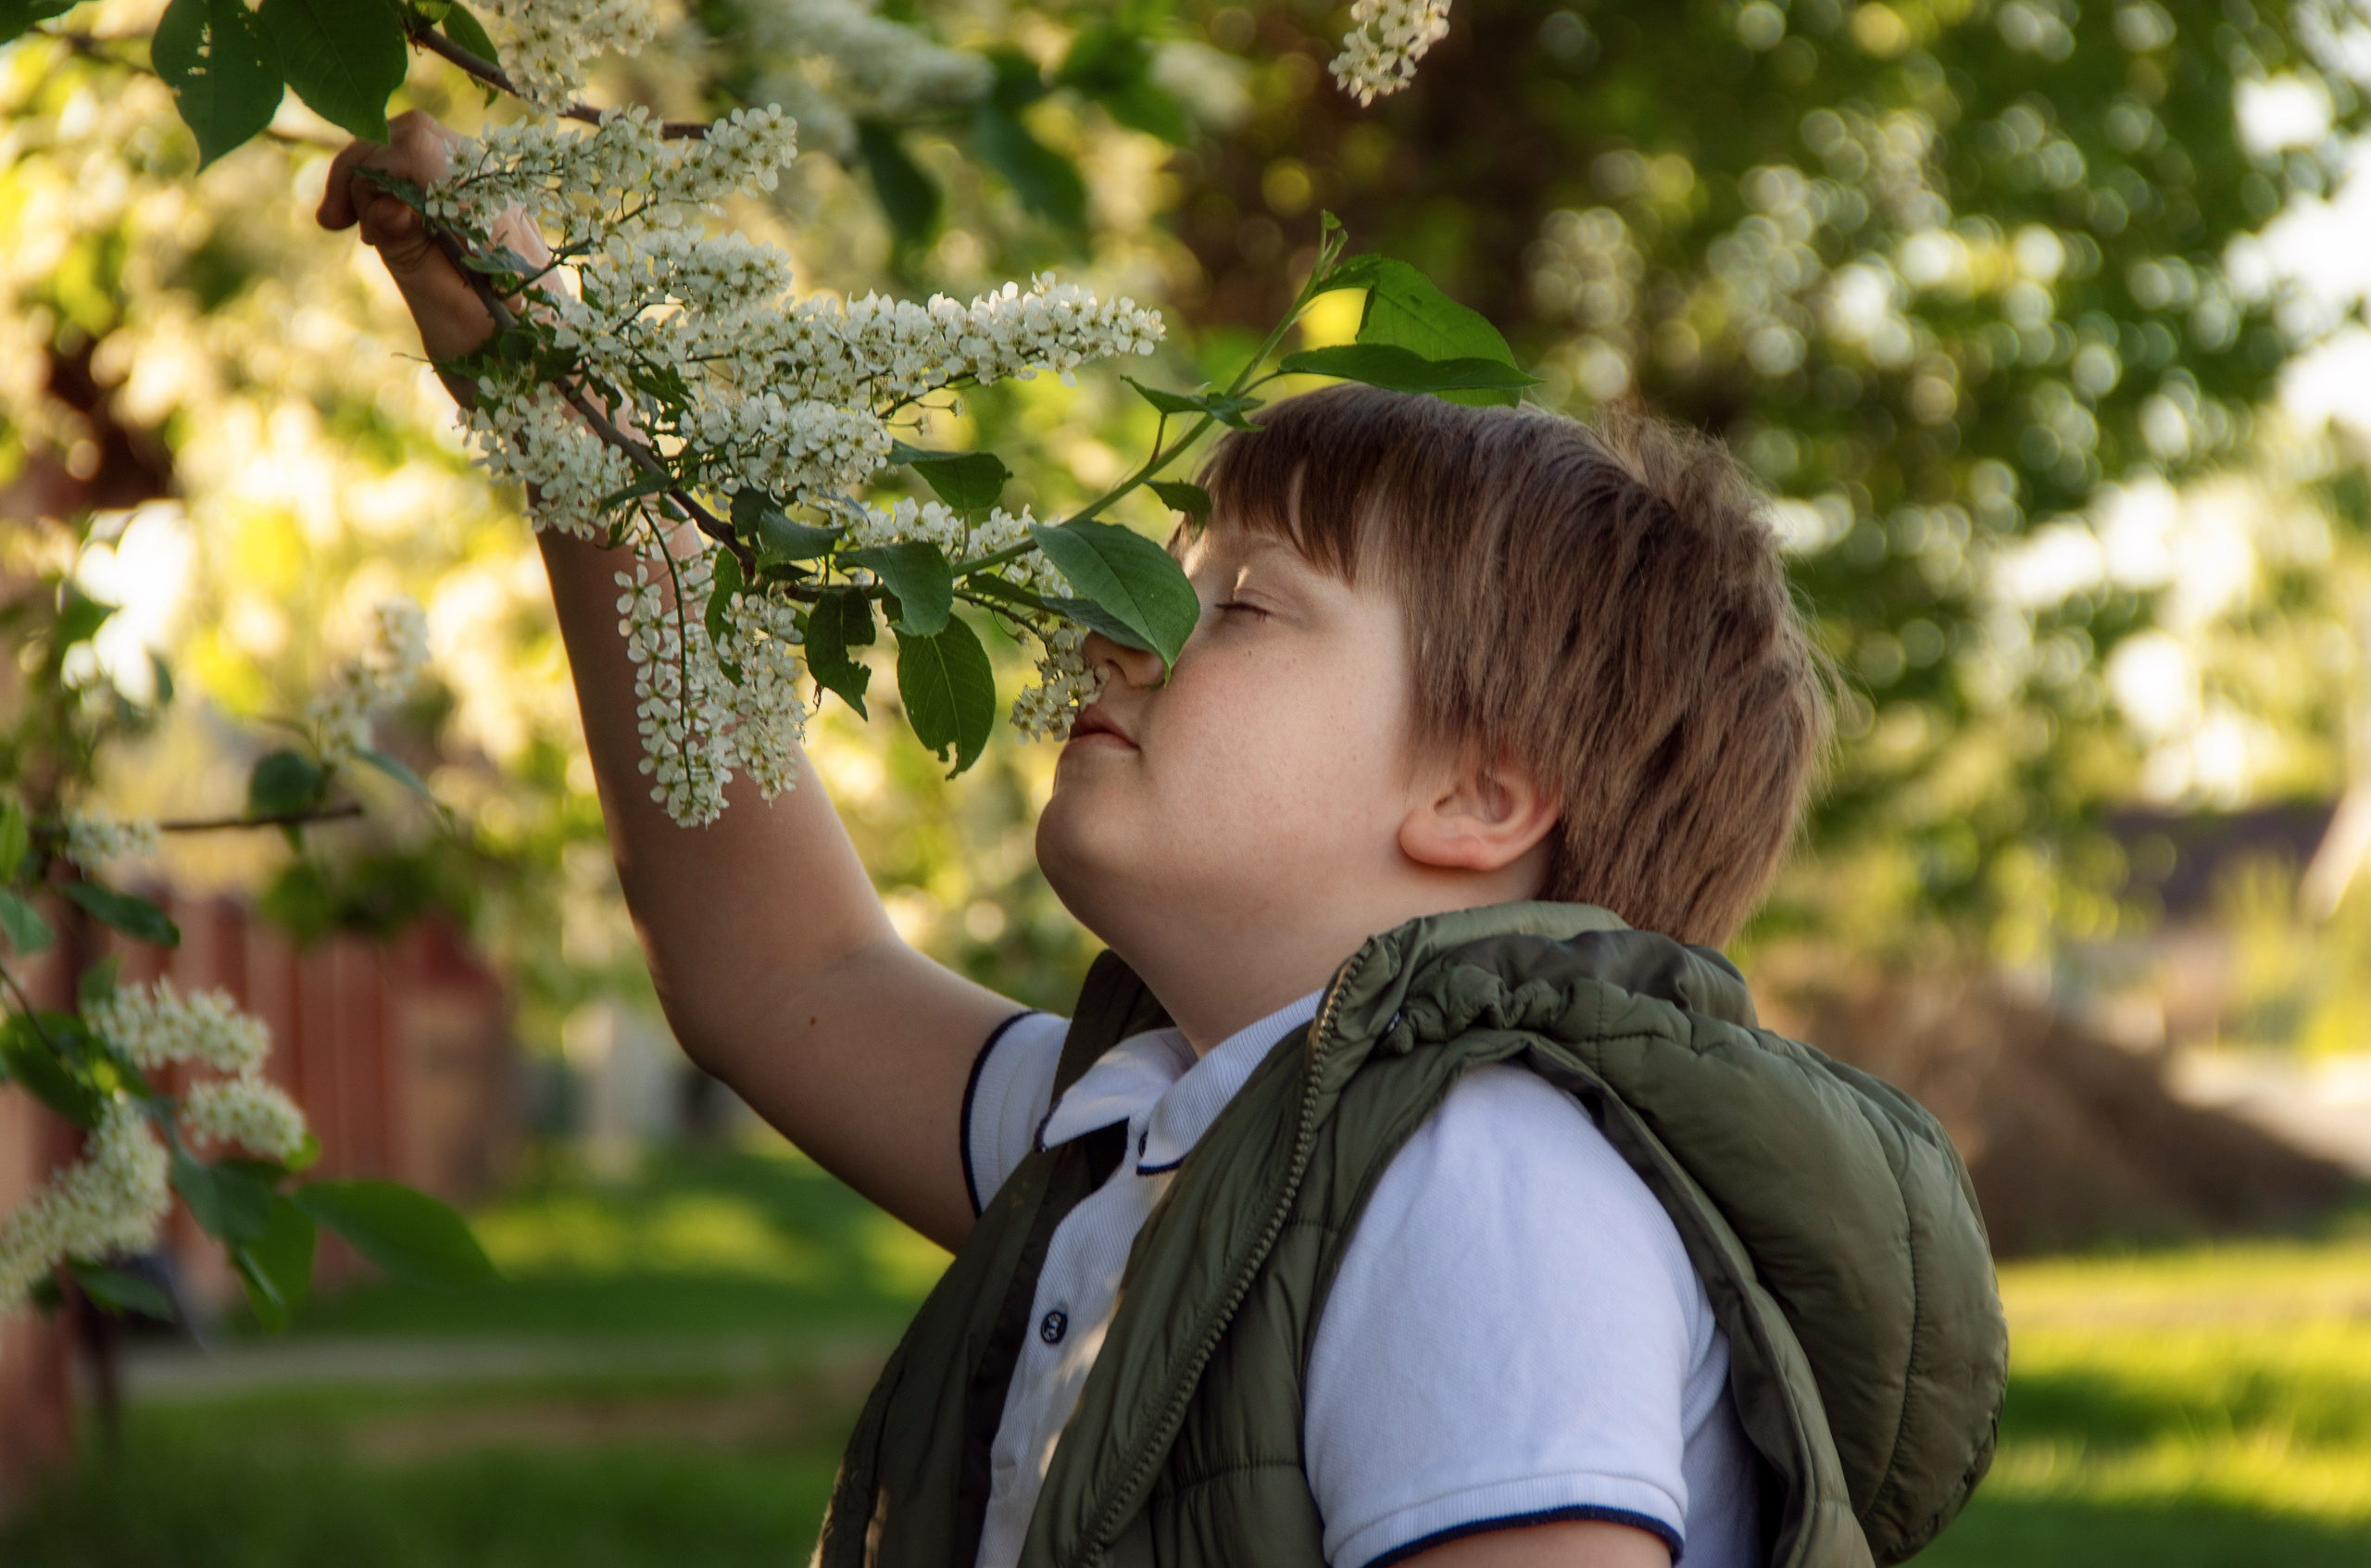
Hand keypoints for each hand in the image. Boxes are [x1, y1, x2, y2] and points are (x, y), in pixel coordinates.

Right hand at [315, 110, 495, 365]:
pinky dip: (407, 189)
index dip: (363, 169)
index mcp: (492, 220)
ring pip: (429, 149)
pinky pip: (444, 175)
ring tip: (364, 233)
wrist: (565, 394)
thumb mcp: (446, 317)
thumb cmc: (506, 369)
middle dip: (367, 167)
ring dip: (384, 177)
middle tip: (337, 224)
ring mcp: (506, 201)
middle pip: (419, 136)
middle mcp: (505, 198)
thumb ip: (412, 255)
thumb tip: (380, 199)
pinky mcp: (499, 213)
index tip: (333, 222)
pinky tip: (394, 231)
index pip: (417, 150)